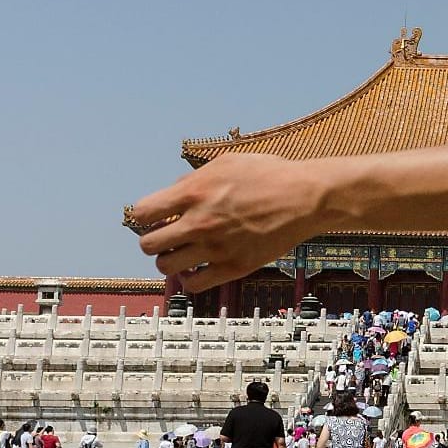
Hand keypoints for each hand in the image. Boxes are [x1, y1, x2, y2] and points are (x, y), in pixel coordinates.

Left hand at [130, 153, 332, 291]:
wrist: (305, 197)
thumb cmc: (270, 175)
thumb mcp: (226, 163)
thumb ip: (194, 179)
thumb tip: (174, 193)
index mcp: (193, 193)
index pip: (142, 213)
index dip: (145, 216)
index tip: (156, 217)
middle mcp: (199, 222)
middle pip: (149, 245)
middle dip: (155, 240)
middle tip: (169, 236)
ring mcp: (216, 247)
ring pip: (167, 267)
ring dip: (170, 260)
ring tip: (184, 253)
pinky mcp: (234, 267)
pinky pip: (194, 284)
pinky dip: (190, 279)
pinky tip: (198, 268)